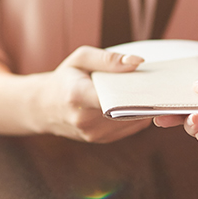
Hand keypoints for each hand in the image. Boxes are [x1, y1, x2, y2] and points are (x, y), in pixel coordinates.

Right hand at [37, 45, 151, 142]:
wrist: (44, 107)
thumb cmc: (65, 78)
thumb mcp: (80, 58)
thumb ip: (108, 59)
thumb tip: (137, 62)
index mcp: (77, 96)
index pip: (113, 97)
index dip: (135, 90)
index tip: (150, 81)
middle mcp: (84, 120)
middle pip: (127, 109)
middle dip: (142, 96)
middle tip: (153, 82)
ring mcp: (93, 134)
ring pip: (132, 120)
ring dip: (141, 106)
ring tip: (143, 89)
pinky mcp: (101, 140)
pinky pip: (130, 127)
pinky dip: (136, 114)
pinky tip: (133, 101)